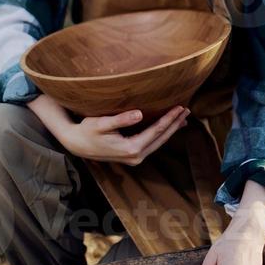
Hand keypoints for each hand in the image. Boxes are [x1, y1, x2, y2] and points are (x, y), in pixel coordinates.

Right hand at [57, 105, 190, 165]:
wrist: (76, 144)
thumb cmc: (87, 131)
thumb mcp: (101, 123)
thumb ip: (121, 119)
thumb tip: (139, 114)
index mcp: (131, 148)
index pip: (156, 130)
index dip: (169, 118)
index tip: (180, 107)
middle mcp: (135, 156)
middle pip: (161, 138)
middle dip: (174, 124)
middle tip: (187, 110)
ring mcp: (134, 158)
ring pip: (158, 142)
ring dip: (170, 130)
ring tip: (182, 118)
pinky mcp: (132, 156)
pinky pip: (152, 144)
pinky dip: (162, 135)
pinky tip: (168, 127)